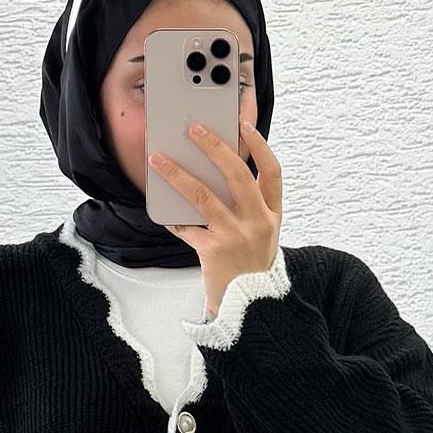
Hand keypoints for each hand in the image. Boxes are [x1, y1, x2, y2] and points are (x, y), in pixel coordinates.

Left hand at [148, 117, 282, 316]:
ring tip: (160, 161)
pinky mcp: (214, 250)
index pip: (272, 172)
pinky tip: (164, 212)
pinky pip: (187, 227)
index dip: (259, 145)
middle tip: (195, 129)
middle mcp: (258, 222)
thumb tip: (213, 173)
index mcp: (273, 214)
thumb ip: (247, 206)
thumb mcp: (261, 234)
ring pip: (204, 195)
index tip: (243, 124)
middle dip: (214, 147)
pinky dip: (174, 219)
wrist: (251, 308)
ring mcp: (236, 236)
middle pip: (237, 174)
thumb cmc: (250, 267)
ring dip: (178, 174)